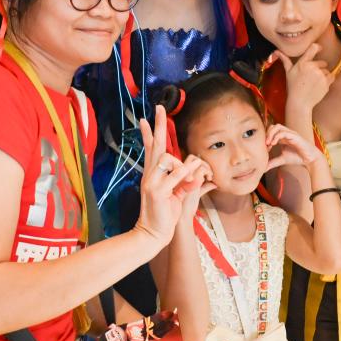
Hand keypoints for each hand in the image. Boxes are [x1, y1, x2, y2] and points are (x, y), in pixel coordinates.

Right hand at [135, 106, 204, 243]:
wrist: (154, 233)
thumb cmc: (167, 213)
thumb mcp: (178, 193)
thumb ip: (185, 180)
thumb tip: (196, 169)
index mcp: (154, 173)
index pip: (152, 148)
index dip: (149, 133)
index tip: (144, 118)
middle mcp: (150, 174)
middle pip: (156, 145)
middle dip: (158, 125)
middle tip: (159, 108)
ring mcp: (151, 181)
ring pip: (170, 160)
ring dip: (185, 169)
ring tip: (188, 184)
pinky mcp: (156, 190)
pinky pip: (176, 175)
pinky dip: (185, 177)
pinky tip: (189, 183)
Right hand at [178, 155, 215, 223]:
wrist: (180, 218)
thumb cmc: (186, 208)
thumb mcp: (195, 195)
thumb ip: (203, 188)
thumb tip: (214, 184)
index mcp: (178, 175)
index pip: (190, 161)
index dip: (200, 164)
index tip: (207, 176)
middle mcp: (178, 173)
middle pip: (192, 157)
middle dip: (203, 163)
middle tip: (209, 175)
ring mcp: (180, 176)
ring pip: (196, 161)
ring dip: (206, 167)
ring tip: (209, 177)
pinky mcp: (187, 180)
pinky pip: (199, 169)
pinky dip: (207, 172)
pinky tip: (209, 180)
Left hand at [265, 124, 325, 170]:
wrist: (310, 159)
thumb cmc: (297, 157)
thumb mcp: (282, 160)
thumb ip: (272, 162)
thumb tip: (263, 168)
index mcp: (282, 137)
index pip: (270, 131)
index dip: (265, 138)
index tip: (264, 149)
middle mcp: (286, 133)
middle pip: (273, 126)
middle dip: (267, 134)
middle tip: (265, 144)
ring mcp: (291, 134)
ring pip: (278, 126)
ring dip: (271, 133)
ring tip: (268, 143)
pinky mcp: (295, 136)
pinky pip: (284, 132)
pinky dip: (277, 136)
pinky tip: (274, 143)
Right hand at [275, 44, 332, 111]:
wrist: (300, 102)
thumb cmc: (293, 87)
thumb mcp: (288, 73)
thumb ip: (285, 60)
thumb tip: (276, 51)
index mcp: (303, 63)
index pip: (313, 48)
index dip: (318, 47)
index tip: (320, 48)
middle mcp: (312, 67)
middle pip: (322, 62)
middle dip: (319, 68)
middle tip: (311, 78)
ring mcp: (320, 75)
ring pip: (326, 71)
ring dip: (323, 76)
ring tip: (313, 83)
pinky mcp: (326, 82)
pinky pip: (331, 77)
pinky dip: (328, 81)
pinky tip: (319, 86)